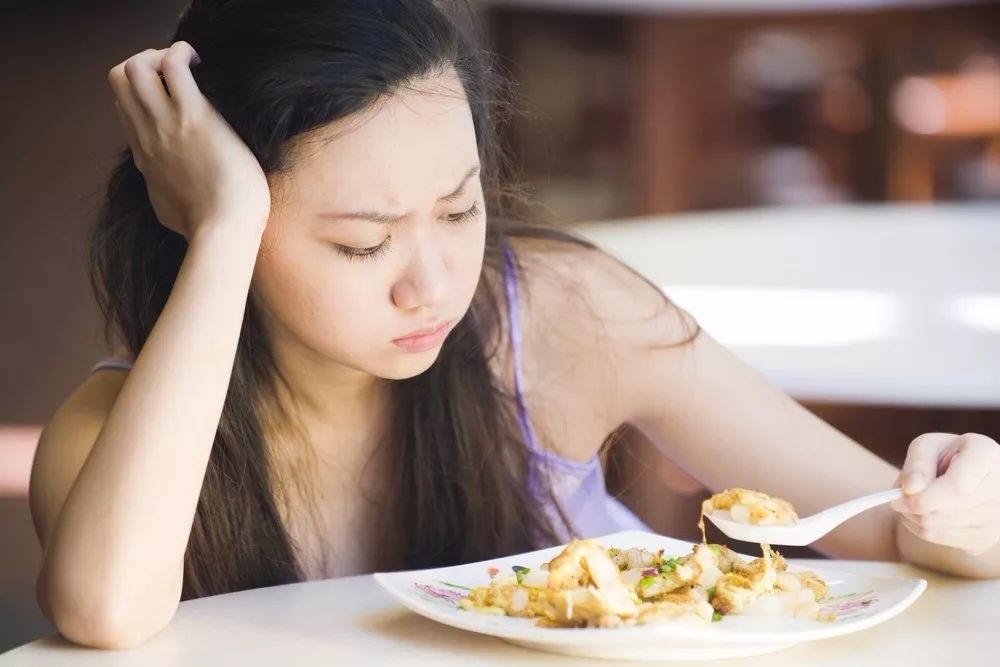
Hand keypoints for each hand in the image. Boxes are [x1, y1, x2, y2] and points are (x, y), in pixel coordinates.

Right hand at [107, 41, 270, 239]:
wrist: (222, 229)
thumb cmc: (207, 226)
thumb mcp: (169, 210)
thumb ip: (164, 192)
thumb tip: (171, 193)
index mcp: (145, 155)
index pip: (124, 107)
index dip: (143, 93)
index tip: (170, 95)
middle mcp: (148, 135)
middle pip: (119, 79)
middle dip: (145, 64)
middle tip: (178, 74)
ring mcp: (166, 124)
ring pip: (136, 67)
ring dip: (160, 55)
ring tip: (190, 65)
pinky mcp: (193, 116)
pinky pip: (173, 65)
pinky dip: (181, 52)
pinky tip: (200, 62)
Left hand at [891, 432, 999, 555]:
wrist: (967, 475)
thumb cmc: (944, 455)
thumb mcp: (927, 446)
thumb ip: (917, 464)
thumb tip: (911, 490)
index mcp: (986, 455)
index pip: (956, 488)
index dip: (923, 497)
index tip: (898, 497)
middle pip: (946, 511)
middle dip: (912, 507)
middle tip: (898, 498)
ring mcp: (997, 517)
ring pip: (941, 528)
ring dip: (914, 518)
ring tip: (912, 502)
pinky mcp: (987, 538)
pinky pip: (942, 540)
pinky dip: (922, 529)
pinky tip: (925, 513)